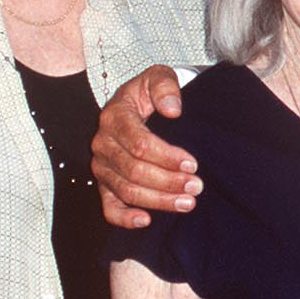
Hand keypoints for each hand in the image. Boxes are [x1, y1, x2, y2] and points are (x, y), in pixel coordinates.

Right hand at [90, 66, 197, 227]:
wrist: (139, 105)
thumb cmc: (151, 93)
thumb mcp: (159, 77)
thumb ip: (165, 86)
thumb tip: (173, 110)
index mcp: (114, 117)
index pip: (139, 143)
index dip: (166, 156)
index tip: (192, 163)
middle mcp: (102, 143)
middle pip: (133, 171)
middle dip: (167, 181)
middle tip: (197, 186)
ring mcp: (102, 166)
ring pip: (126, 190)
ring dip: (157, 200)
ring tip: (188, 203)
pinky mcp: (105, 184)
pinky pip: (109, 207)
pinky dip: (124, 218)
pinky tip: (146, 221)